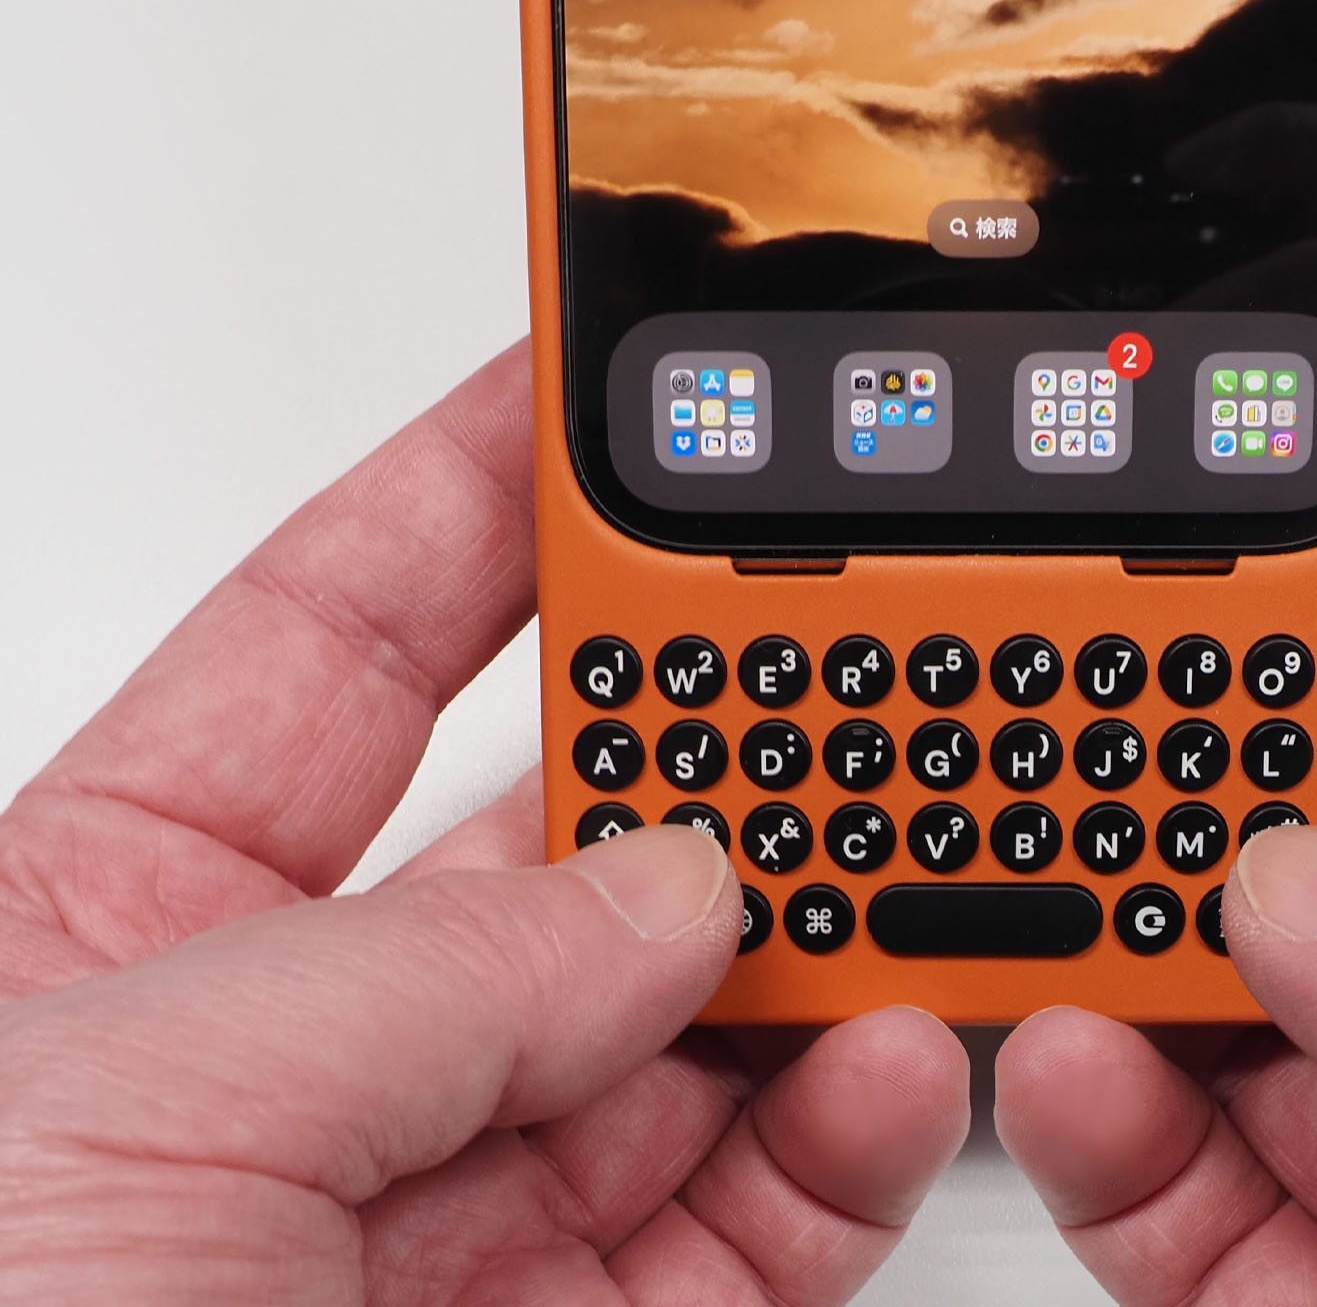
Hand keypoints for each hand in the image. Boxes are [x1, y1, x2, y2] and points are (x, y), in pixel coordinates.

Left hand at [0, 345, 969, 1304]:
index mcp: (113, 937)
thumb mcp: (128, 1101)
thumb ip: (423, 971)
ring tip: (905, 863)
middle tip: (840, 644)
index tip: (608, 392)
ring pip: (694, 1030)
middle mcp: (301, 1073)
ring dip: (821, 940)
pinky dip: (854, 1134)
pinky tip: (886, 1062)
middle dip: (709, 737)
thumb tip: (668, 888)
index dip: (474, 502)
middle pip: (560, 833)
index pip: (333, 648)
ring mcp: (448, 1222)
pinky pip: (761, 1222)